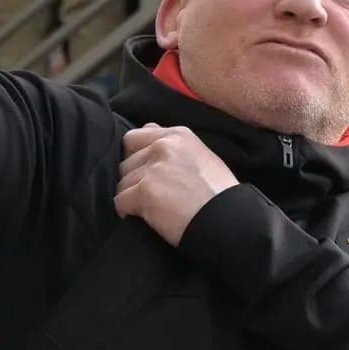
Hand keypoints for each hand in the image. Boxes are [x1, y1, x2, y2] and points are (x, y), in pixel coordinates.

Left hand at [113, 125, 238, 244]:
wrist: (229, 221)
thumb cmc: (219, 195)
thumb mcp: (201, 156)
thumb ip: (172, 143)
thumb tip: (147, 128)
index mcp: (177, 135)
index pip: (134, 138)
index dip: (135, 158)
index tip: (146, 174)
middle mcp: (163, 146)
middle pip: (125, 162)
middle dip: (133, 180)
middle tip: (152, 196)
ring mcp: (153, 169)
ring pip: (121, 183)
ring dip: (131, 197)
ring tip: (153, 209)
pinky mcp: (145, 192)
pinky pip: (119, 202)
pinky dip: (128, 213)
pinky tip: (145, 218)